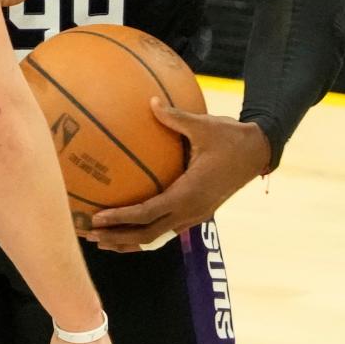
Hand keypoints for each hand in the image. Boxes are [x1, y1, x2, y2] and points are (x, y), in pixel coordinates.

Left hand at [88, 98, 271, 251]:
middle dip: (117, 238)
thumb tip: (151, 101)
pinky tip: (124, 229)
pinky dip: (142, 234)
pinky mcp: (194, 214)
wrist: (258, 153)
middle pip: (147, 235)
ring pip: (155, 238)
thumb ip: (176, 117)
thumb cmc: (230, 137)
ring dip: (127, 241)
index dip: (121, 218)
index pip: (149, 213)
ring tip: (99, 240)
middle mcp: (190, 211)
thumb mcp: (204, 125)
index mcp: (190, 193)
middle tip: (87, 235)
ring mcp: (193, 216)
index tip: (97, 219)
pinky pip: (163, 230)